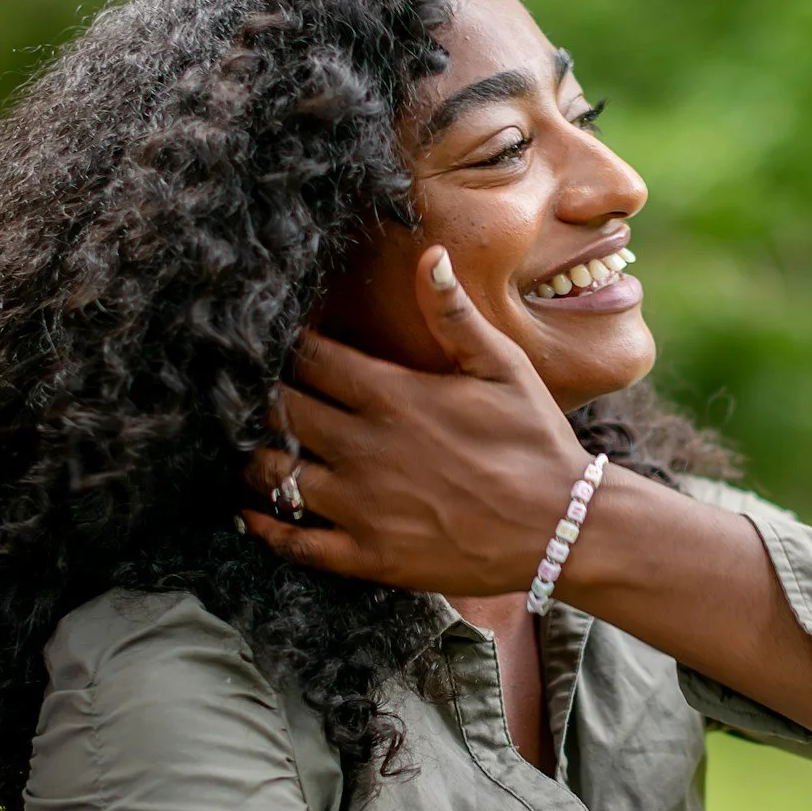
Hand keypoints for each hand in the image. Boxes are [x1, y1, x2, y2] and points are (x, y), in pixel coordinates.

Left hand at [242, 247, 591, 594]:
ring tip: (251, 449)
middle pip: (281, 412)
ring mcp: (362, 505)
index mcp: (393, 395)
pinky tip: (250, 514)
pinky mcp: (367, 555)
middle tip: (251, 395)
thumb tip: (429, 255)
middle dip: (264, 399)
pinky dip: (264, 526)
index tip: (277, 345)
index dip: (288, 347)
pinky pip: (294, 541)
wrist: (561, 528)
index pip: (311, 358)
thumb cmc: (536, 441)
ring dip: (256, 459)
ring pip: (275, 475)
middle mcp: (365, 447)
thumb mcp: (503, 368)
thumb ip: (455, 315)